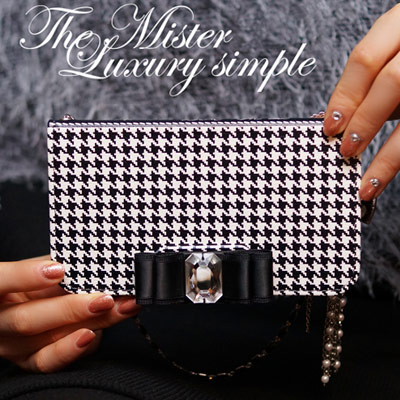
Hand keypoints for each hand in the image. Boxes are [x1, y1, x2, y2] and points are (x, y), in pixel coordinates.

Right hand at [0, 255, 139, 372]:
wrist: (24, 304)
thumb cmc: (34, 279)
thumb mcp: (38, 266)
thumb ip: (55, 263)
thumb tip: (94, 256)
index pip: (1, 281)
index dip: (25, 276)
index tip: (58, 268)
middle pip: (27, 320)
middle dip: (71, 309)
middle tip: (105, 298)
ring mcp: (12, 344)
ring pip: (46, 339)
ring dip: (90, 324)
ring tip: (121, 310)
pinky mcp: (28, 360)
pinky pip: (49, 360)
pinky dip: (75, 348)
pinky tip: (96, 334)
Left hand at [323, 3, 399, 200]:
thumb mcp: (390, 59)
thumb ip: (366, 87)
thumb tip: (332, 125)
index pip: (364, 59)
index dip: (344, 97)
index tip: (329, 129)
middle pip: (392, 81)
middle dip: (364, 121)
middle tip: (345, 151)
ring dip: (389, 156)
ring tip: (367, 183)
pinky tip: (384, 176)